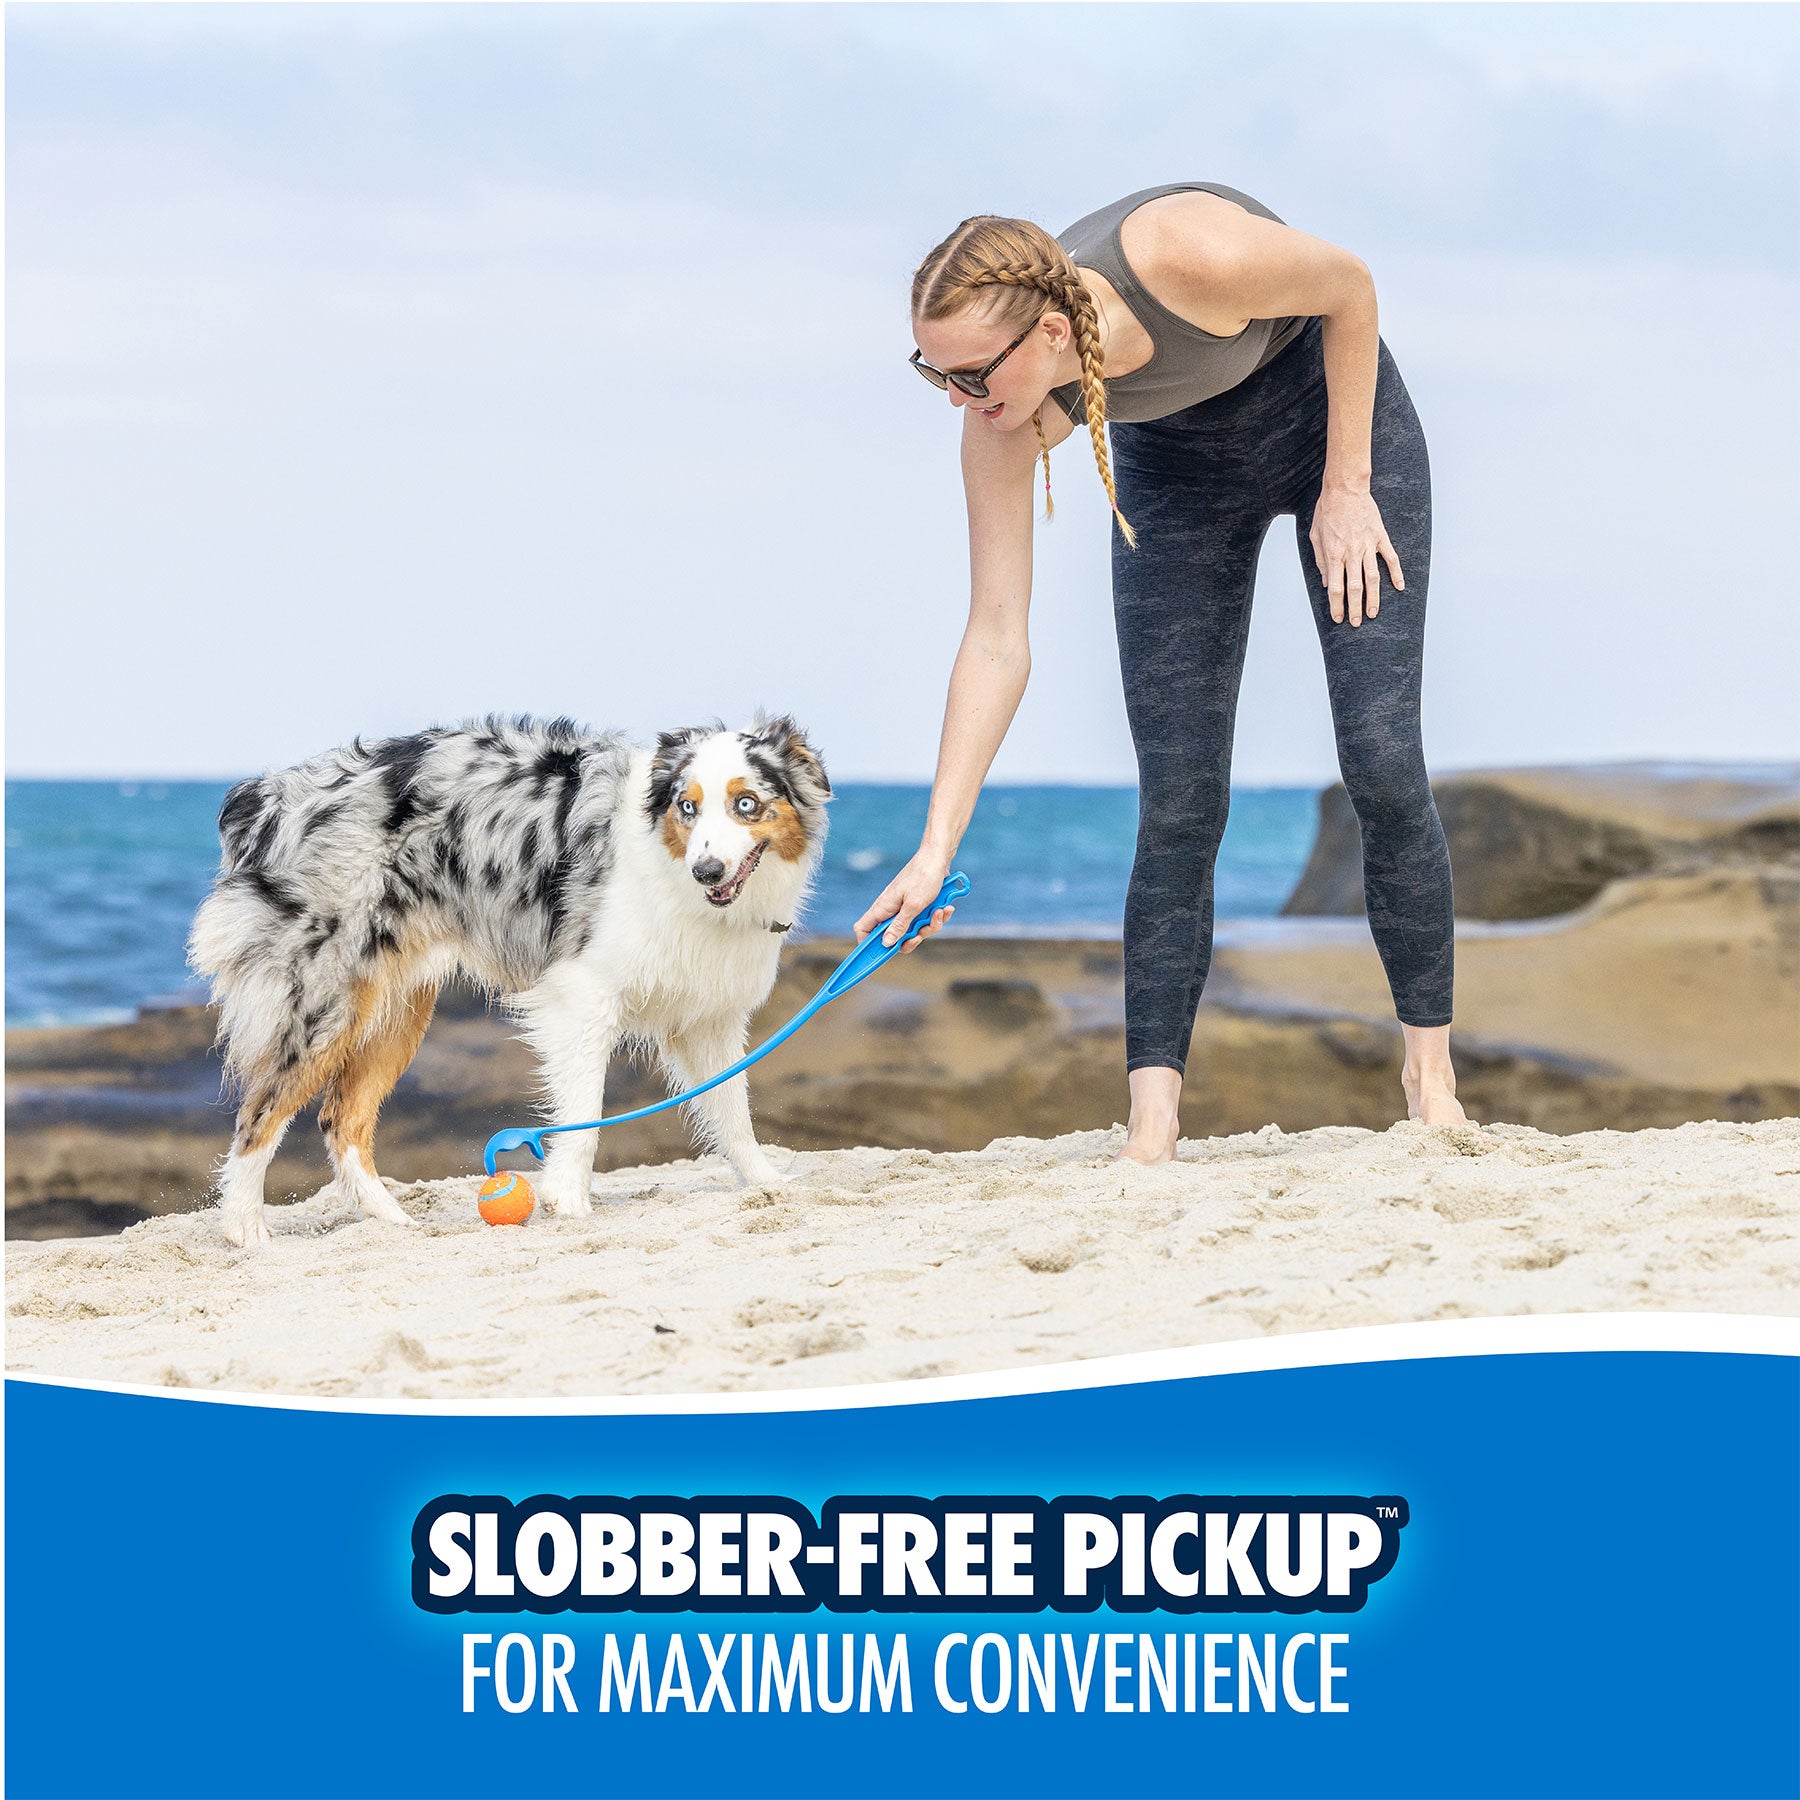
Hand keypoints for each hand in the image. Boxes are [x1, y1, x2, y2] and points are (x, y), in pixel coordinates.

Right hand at [853, 846, 954, 953]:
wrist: (939, 858)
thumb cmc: (924, 876)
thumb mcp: (914, 905)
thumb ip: (899, 925)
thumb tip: (886, 943)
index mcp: (883, 908)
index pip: (863, 930)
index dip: (867, 945)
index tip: (880, 955)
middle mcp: (891, 909)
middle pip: (894, 937)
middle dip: (911, 939)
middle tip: (920, 935)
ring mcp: (905, 908)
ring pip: (913, 930)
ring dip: (929, 926)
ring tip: (939, 912)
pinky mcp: (918, 906)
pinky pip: (925, 921)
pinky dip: (936, 917)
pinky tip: (946, 907)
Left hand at [1309, 482, 1403, 626]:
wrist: (1345, 488)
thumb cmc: (1327, 511)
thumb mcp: (1315, 536)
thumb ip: (1320, 561)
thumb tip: (1326, 583)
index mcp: (1334, 554)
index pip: (1336, 588)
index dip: (1337, 605)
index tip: (1338, 618)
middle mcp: (1352, 553)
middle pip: (1355, 587)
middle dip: (1355, 608)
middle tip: (1356, 622)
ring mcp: (1368, 545)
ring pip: (1373, 577)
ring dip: (1374, 598)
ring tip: (1373, 613)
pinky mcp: (1380, 537)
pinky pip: (1391, 558)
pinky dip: (1397, 573)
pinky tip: (1400, 587)